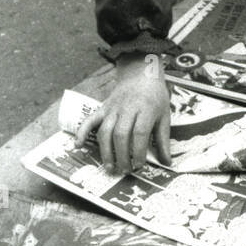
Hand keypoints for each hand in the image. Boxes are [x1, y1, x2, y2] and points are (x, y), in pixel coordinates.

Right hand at [76, 54, 171, 175]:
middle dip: (122, 155)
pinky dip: (82, 132)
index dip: (138, 151)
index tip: (139, 166)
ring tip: (110, 167)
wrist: (141, 74)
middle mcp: (127, 109)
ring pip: (105, 131)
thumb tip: (167, 162)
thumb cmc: (155, 97)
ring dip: (106, 151)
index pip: (140, 132)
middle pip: (121, 134)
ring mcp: (112, 108)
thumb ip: (163, 140)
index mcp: (145, 109)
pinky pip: (89, 120)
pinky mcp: (102, 108)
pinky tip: (78, 145)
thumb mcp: (164, 116)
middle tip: (125, 171)